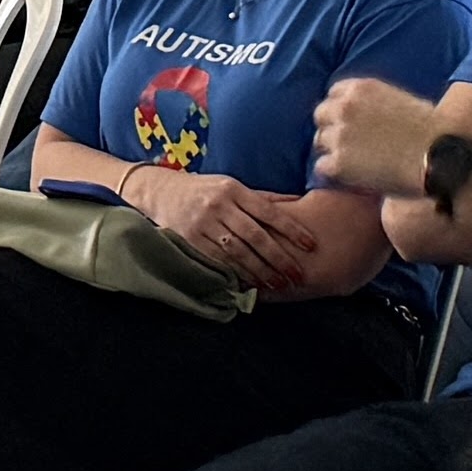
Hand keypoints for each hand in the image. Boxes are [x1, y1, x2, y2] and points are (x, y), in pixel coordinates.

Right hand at [138, 169, 313, 284]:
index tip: (310, 245)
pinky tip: (251, 284)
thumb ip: (263, 198)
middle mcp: (218, 205)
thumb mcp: (232, 186)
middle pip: (255, 236)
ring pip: (237, 251)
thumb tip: (299, 202)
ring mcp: (203, 223)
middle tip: (297, 275)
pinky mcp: (189, 239)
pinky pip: (217, 260)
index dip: (291, 229)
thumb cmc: (204, 189)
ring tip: (279, 284)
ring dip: (260, 271)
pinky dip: (235, 273)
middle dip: (279, 258)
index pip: (269, 211)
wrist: (161, 191)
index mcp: (234, 189)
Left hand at [314, 76, 445, 199]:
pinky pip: (322, 167)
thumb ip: (377, 104)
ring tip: (356, 163)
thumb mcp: (402, 101)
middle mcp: (344, 107)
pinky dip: (335, 173)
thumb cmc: (433, 131)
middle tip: (351, 145)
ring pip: (320, 141)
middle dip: (334, 128)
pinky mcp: (338, 162)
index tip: (353, 123)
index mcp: (361, 88)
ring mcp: (339, 135)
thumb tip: (369, 117)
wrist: (440, 156)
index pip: (334, 94)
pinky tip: (354, 178)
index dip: (343, 110)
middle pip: (322, 116)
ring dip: (334, 150)